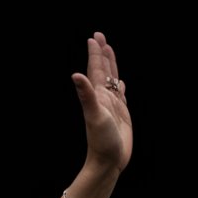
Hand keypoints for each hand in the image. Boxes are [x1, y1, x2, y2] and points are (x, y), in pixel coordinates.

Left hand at [71, 32, 131, 173]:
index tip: (93, 38)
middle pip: (103, 70)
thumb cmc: (101, 141)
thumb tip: (75, 75)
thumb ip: (86, 95)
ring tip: (109, 51)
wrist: (108, 161)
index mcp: (97, 96)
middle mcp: (104, 98)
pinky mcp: (121, 114)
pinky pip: (121, 95)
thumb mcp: (94, 116)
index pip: (96, 69)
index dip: (95, 54)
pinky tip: (121, 83)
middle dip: (102, 53)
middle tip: (99, 36)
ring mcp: (113, 105)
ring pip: (112, 80)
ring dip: (110, 66)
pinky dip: (121, 86)